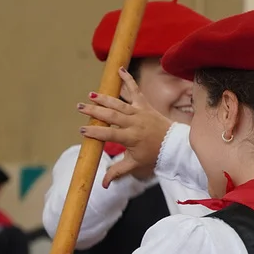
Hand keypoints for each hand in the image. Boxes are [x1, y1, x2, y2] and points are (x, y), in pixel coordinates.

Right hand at [78, 67, 171, 186]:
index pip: (110, 134)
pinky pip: (135, 90)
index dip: (96, 132)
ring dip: (104, 98)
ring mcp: (140, 112)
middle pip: (112, 115)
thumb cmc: (153, 155)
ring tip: (91, 95)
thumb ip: (117, 172)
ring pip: (119, 103)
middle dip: (95, 111)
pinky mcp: (145, 105)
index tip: (83, 130)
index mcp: (131, 138)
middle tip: (80, 108)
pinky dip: (128, 79)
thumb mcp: (135, 164)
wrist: (173, 144)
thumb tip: (103, 184)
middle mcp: (135, 123)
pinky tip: (120, 69)